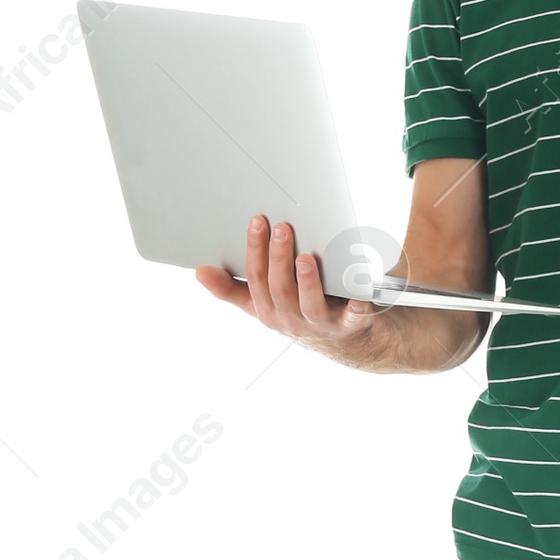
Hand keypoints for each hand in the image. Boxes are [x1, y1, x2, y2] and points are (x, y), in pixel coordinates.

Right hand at [196, 217, 390, 362]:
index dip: (255, 250)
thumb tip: (200, 271)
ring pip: (309, 304)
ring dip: (307, 281)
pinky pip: (353, 318)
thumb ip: (232, 288)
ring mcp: (319, 323)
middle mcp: (290, 318)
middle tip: (282, 229)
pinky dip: (356, 308)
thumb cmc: (296, 309)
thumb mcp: (260, 302)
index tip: (257, 221)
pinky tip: (358, 297)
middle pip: (281, 288)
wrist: (341, 338)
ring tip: (306, 258)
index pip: (256, 278)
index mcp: (267, 310)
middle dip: (279, 258)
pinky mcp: (349, 325)